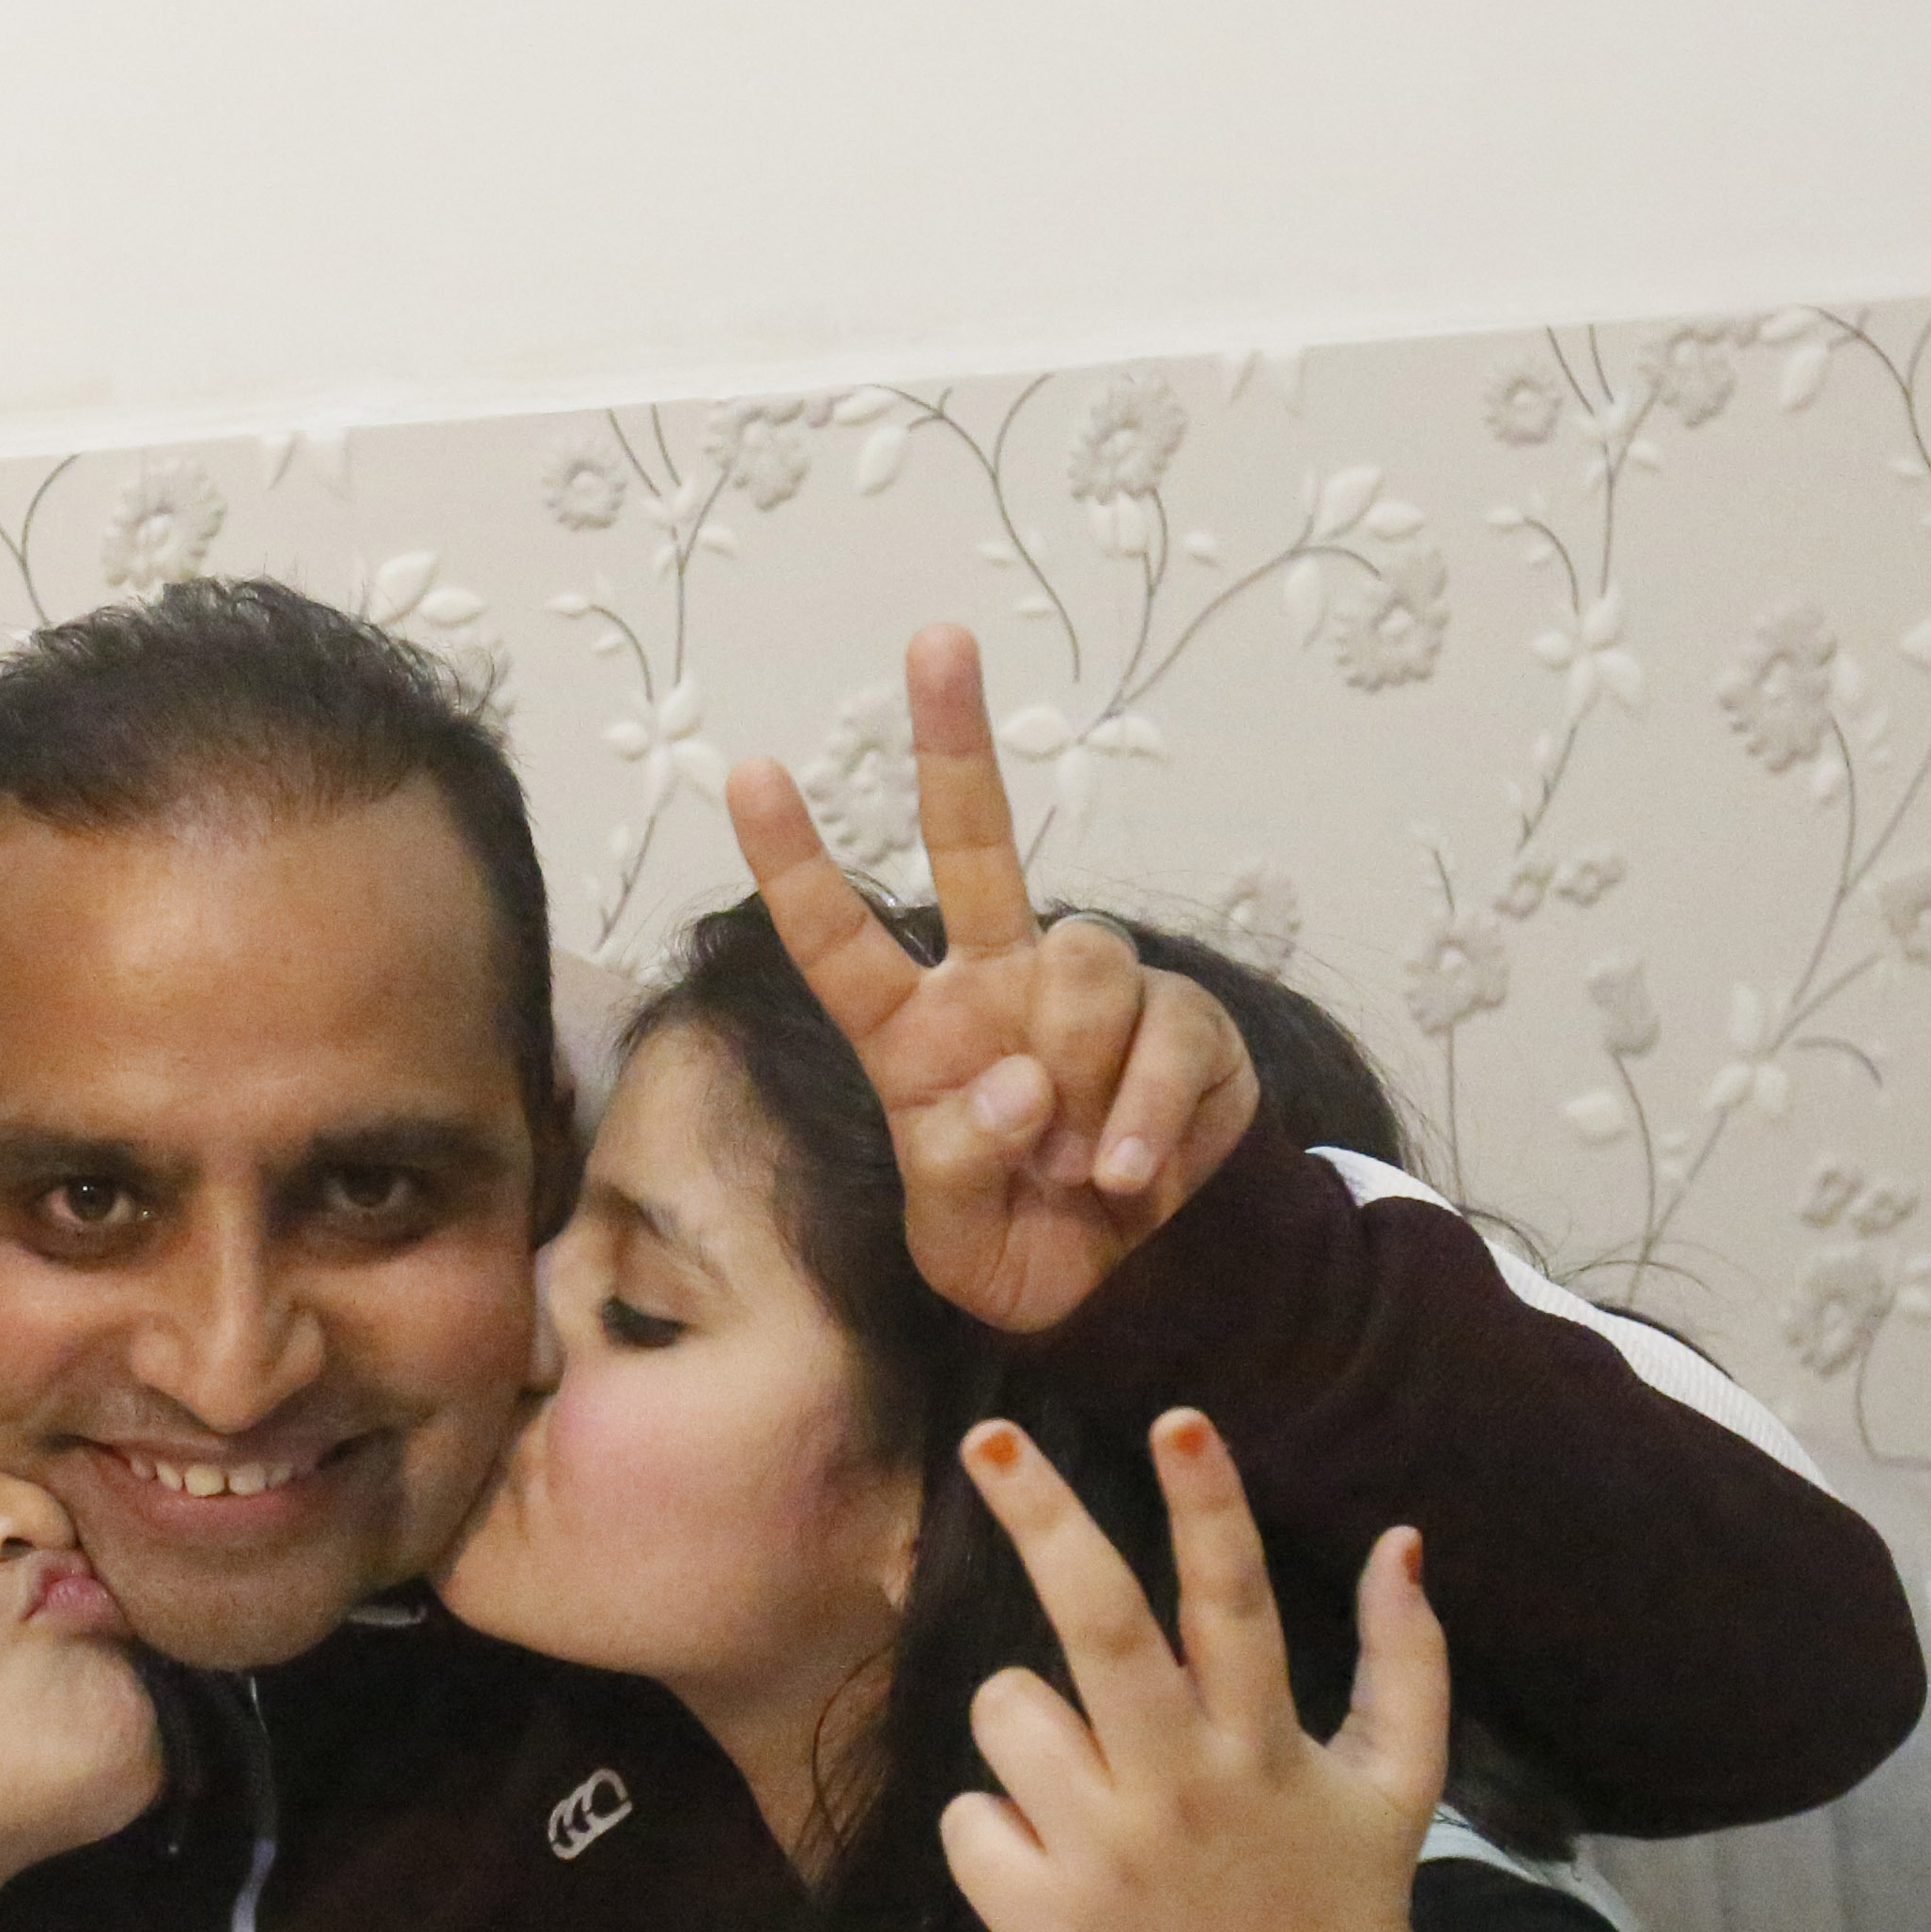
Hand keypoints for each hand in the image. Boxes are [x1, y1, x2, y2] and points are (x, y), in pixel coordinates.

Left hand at [726, 624, 1258, 1330]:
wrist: (1142, 1292)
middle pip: (977, 844)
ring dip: (1080, 1073)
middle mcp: (998, 985)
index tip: (747, 770)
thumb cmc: (1023, 1247)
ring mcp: (1092, 995)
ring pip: (1085, 961)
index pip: (843, 941)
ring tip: (1074, 1167)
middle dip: (955, 739)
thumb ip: (959, 1167)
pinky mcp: (1183, 1021)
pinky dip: (1144, 1118)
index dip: (796, 863)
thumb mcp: (955, 1239)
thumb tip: (1019, 1085)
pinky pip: (1164, 1036)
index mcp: (915, 1034)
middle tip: (936, 639)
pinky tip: (1126, 1175)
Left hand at [937, 1409, 1469, 1931]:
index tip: (1178, 1418)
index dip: (1208, 1506)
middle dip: (1041, 1518)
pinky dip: (999, 1824)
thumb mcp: (1400, 1779)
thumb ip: (1407, 1656)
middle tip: (986, 1439)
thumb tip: (1403, 1539)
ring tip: (1089, 1779)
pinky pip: (969, 1815)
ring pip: (1007, 1709)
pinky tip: (1059, 1858)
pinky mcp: (1040, 1920)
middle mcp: (1179, 1789)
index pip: (1234, 1602)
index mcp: (1262, 1746)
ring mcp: (1102, 1856)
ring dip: (1030, 1720)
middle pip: (1095, 1626)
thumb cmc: (1345, 1898)